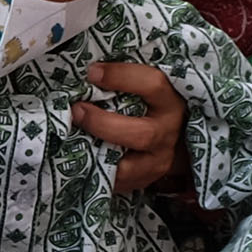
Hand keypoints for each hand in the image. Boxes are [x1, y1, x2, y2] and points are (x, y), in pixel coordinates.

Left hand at [74, 61, 183, 196]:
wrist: (178, 139)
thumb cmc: (153, 104)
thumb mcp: (150, 89)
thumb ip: (127, 80)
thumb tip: (89, 69)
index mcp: (171, 101)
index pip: (153, 84)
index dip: (122, 77)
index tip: (92, 72)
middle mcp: (168, 133)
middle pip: (142, 134)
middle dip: (103, 123)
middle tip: (77, 110)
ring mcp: (158, 160)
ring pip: (129, 167)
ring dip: (97, 154)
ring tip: (73, 139)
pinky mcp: (145, 180)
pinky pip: (118, 182)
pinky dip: (96, 172)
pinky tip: (79, 159)